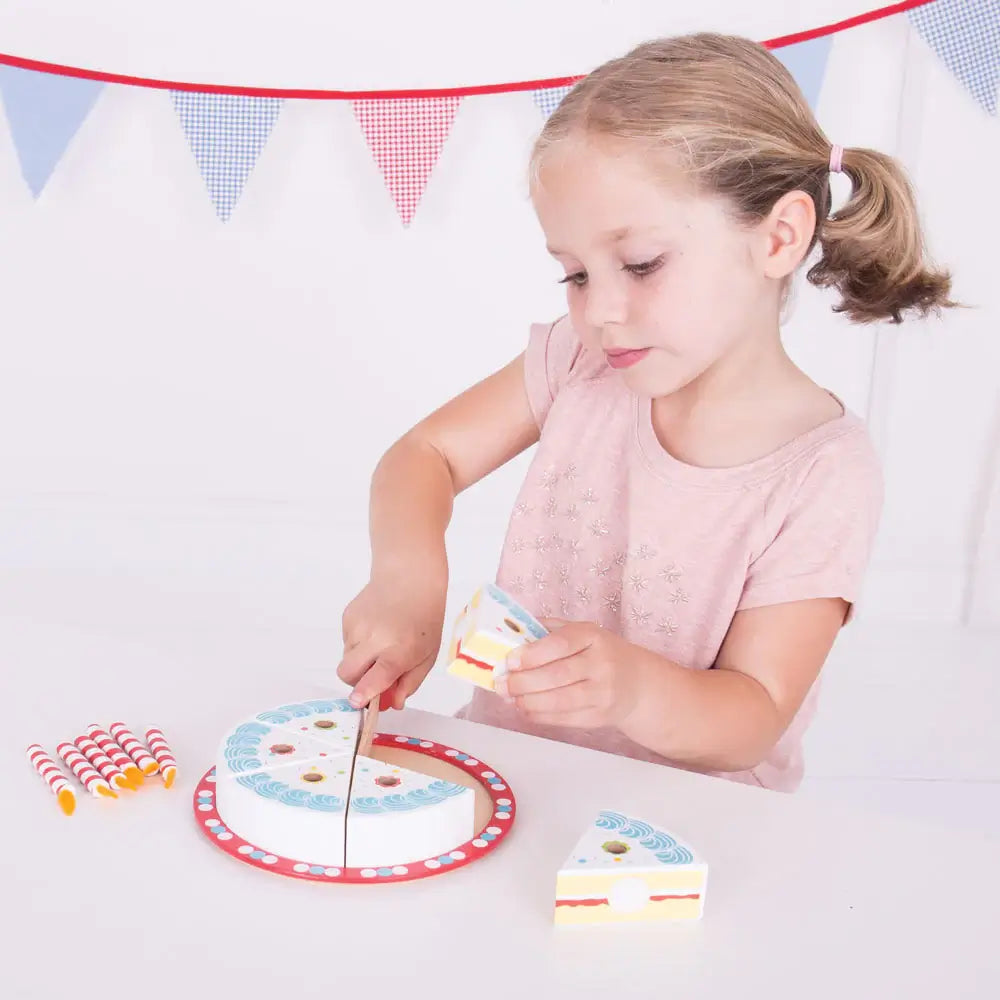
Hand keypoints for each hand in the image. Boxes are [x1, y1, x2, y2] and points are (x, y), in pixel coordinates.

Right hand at [336, 575, 446, 710]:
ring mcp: (358, 626)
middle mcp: (375, 639)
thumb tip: (394, 704)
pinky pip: (347, 642)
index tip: (357, 702)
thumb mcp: (428, 655)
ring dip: (360, 661)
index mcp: (399, 650)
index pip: (375, 677)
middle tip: (373, 674)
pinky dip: (358, 643)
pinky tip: (376, 628)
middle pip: (348, 673)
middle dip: (356, 681)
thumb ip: (410, 683)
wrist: (410, 577)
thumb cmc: (424, 618)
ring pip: (346, 658)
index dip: (364, 693)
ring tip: (381, 643)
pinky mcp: (347, 617)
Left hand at [496, 619, 642, 728]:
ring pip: (559, 701)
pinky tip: (526, 709)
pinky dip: (540, 716)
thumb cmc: (599, 652)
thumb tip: (508, 634)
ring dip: (528, 702)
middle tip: (501, 685)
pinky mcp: (601, 716)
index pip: (560, 644)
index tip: (509, 661)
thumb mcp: (580, 632)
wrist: (637, 683)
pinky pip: (565, 719)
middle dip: (522, 682)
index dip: (531, 654)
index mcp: (593, 636)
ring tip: (511, 698)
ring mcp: (603, 692)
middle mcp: (601, 663)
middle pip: (556, 675)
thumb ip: (547, 630)